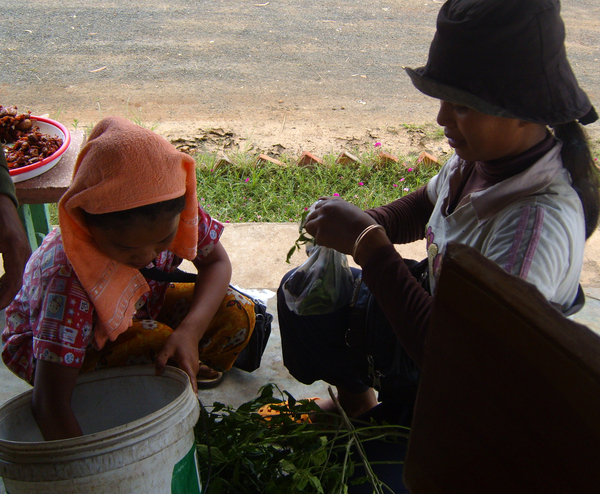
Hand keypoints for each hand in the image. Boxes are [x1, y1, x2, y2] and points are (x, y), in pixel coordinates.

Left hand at [0, 195, 31, 309]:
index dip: (4, 297)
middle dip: (3, 297)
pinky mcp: (20, 251)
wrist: (0, 202)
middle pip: (17, 282)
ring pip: (17, 278)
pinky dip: (7, 283)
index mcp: (14, 250)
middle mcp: (23, 253)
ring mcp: (24, 252)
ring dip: (5, 291)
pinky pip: (16, 272)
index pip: (14, 281)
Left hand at [155, 325, 200, 393]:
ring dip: (185, 387)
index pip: (191, 379)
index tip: (192, 399)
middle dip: (185, 392)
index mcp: (186, 363)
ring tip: (174, 396)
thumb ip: (161, 360)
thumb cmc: (177, 340)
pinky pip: (190, 377)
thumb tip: (157, 374)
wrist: (189, 333)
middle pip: (191, 383)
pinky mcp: (194, 367)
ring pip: (191, 380)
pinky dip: (185, 382)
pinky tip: (177, 385)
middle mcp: (193, 367)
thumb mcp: (166, 348)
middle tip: (175, 403)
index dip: (192, 389)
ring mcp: (195, 368)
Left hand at [304, 196, 377, 254]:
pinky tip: (333, 242)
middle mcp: (324, 209)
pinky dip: (324, 242)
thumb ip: (338, 209)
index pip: (319, 205)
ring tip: (323, 236)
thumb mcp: (350, 209)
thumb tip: (331, 213)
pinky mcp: (320, 235)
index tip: (322, 219)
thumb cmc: (363, 223)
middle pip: (312, 215)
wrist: (365, 235)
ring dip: (315, 231)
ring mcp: (321, 222)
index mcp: (333, 202)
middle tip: (322, 230)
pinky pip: (317, 239)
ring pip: (309, 226)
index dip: (320, 213)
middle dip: (315, 222)